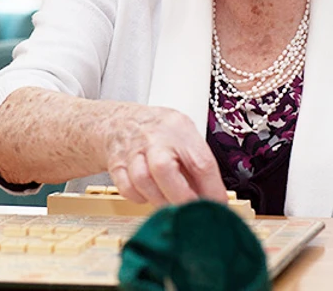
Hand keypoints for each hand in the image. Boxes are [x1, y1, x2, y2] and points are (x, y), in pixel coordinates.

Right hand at [100, 105, 227, 206]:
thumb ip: (196, 165)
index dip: (212, 190)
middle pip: (164, 168)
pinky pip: (126, 188)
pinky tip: (148, 195)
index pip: (200, 161)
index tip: (217, 207)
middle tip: (190, 213)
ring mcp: (131, 150)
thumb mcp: (183, 135)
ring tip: (170, 206)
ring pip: (142, 180)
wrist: (118, 120)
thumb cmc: (158, 132)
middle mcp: (154, 137)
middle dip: (181, 197)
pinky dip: (139, 197)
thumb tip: (212, 201)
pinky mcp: (115, 164)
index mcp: (178, 127)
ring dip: (160, 200)